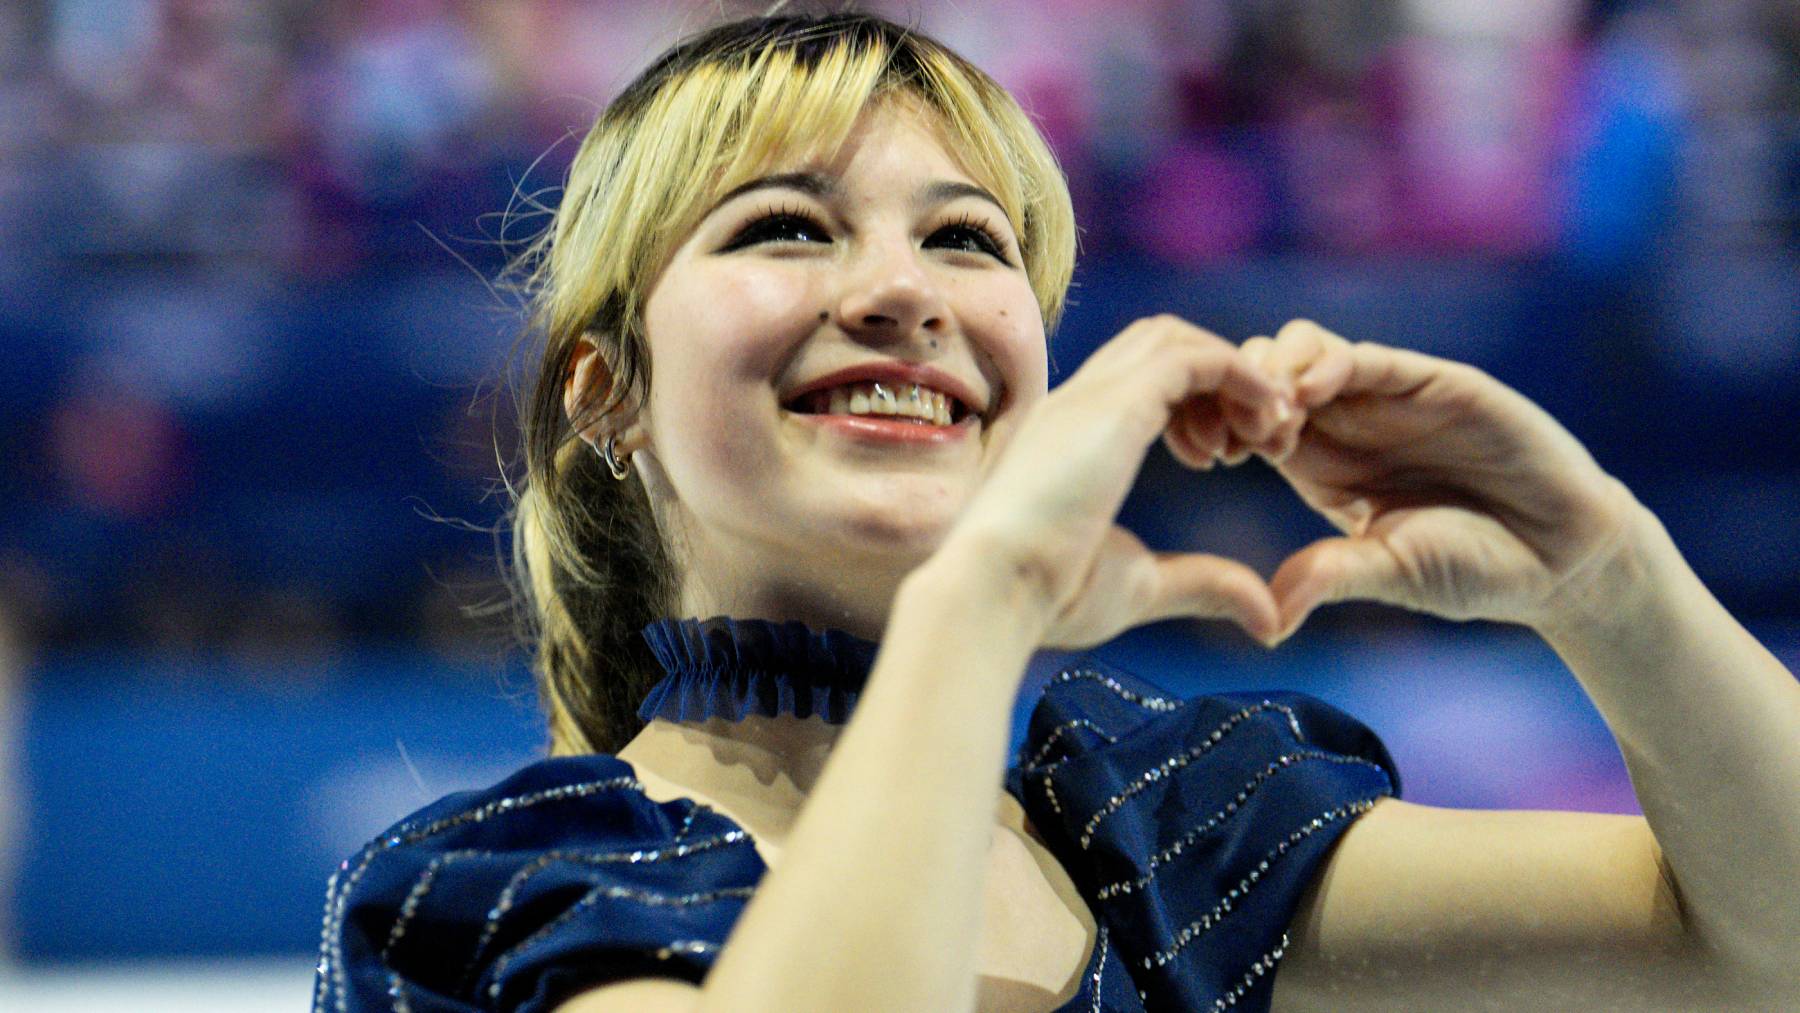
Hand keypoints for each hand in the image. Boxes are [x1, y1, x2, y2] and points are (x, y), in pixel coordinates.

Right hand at [943, 315, 1294, 649]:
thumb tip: (1269, 619)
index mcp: (1070, 435)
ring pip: (1177, 338)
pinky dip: (1241, 375)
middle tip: (1261, 436)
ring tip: (1270, 430)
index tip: (1228, 457)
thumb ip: (1204, 584)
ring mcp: (1093, 395)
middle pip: (1159, 343)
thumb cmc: (1047, 597)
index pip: (1138, 376)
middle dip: (1219, 378)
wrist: (994, 591)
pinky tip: (1267, 418)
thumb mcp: (1142, 586)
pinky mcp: (1117, 402)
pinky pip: (1195, 358)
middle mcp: (1078, 401)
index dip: (1195, 403)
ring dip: (1235, 373)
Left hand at [1242, 321, 1642, 639]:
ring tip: (1276, 420)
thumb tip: (1267, 622)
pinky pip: (1370, 357)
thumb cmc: (1475, 569)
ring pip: (1307, 349)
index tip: (1216, 456)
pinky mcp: (1433, 382)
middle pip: (1265, 372)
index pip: (1250, 420)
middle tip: (1240, 437)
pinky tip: (1309, 394)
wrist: (1564, 556)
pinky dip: (1330, 363)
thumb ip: (1331, 576)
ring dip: (1277, 370)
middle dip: (1240, 392)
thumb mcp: (1389, 571)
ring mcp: (1390, 397)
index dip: (1224, 424)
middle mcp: (1348, 423)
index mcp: (1322, 465)